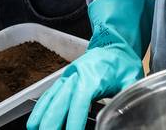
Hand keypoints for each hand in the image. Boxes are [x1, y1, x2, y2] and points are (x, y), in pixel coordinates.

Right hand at [28, 0, 151, 129]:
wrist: (114, 44)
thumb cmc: (122, 62)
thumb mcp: (131, 79)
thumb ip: (125, 97)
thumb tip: (125, 114)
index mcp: (93, 77)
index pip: (80, 101)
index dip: (74, 119)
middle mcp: (76, 76)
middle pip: (60, 101)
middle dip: (52, 121)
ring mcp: (67, 77)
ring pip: (51, 98)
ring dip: (42, 115)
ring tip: (34, 129)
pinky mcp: (64, 80)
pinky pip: (49, 95)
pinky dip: (40, 108)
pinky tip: (35, 120)